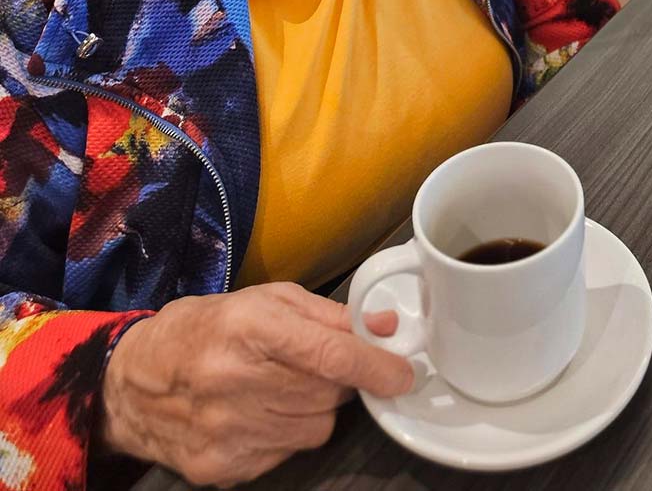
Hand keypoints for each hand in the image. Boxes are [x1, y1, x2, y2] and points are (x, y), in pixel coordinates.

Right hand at [98, 281, 411, 486]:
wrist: (132, 382)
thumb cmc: (208, 328)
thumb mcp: (267, 301)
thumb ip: (331, 316)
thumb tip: (384, 327)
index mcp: (250, 328)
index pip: (331, 356)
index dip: (376, 367)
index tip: (403, 373)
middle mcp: (235, 381)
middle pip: (328, 393)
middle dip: (341, 380)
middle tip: (322, 366)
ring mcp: (225, 430)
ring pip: (314, 428)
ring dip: (315, 407)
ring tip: (285, 386)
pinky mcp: (219, 467)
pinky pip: (285, 453)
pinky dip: (288, 433)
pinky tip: (261, 412)